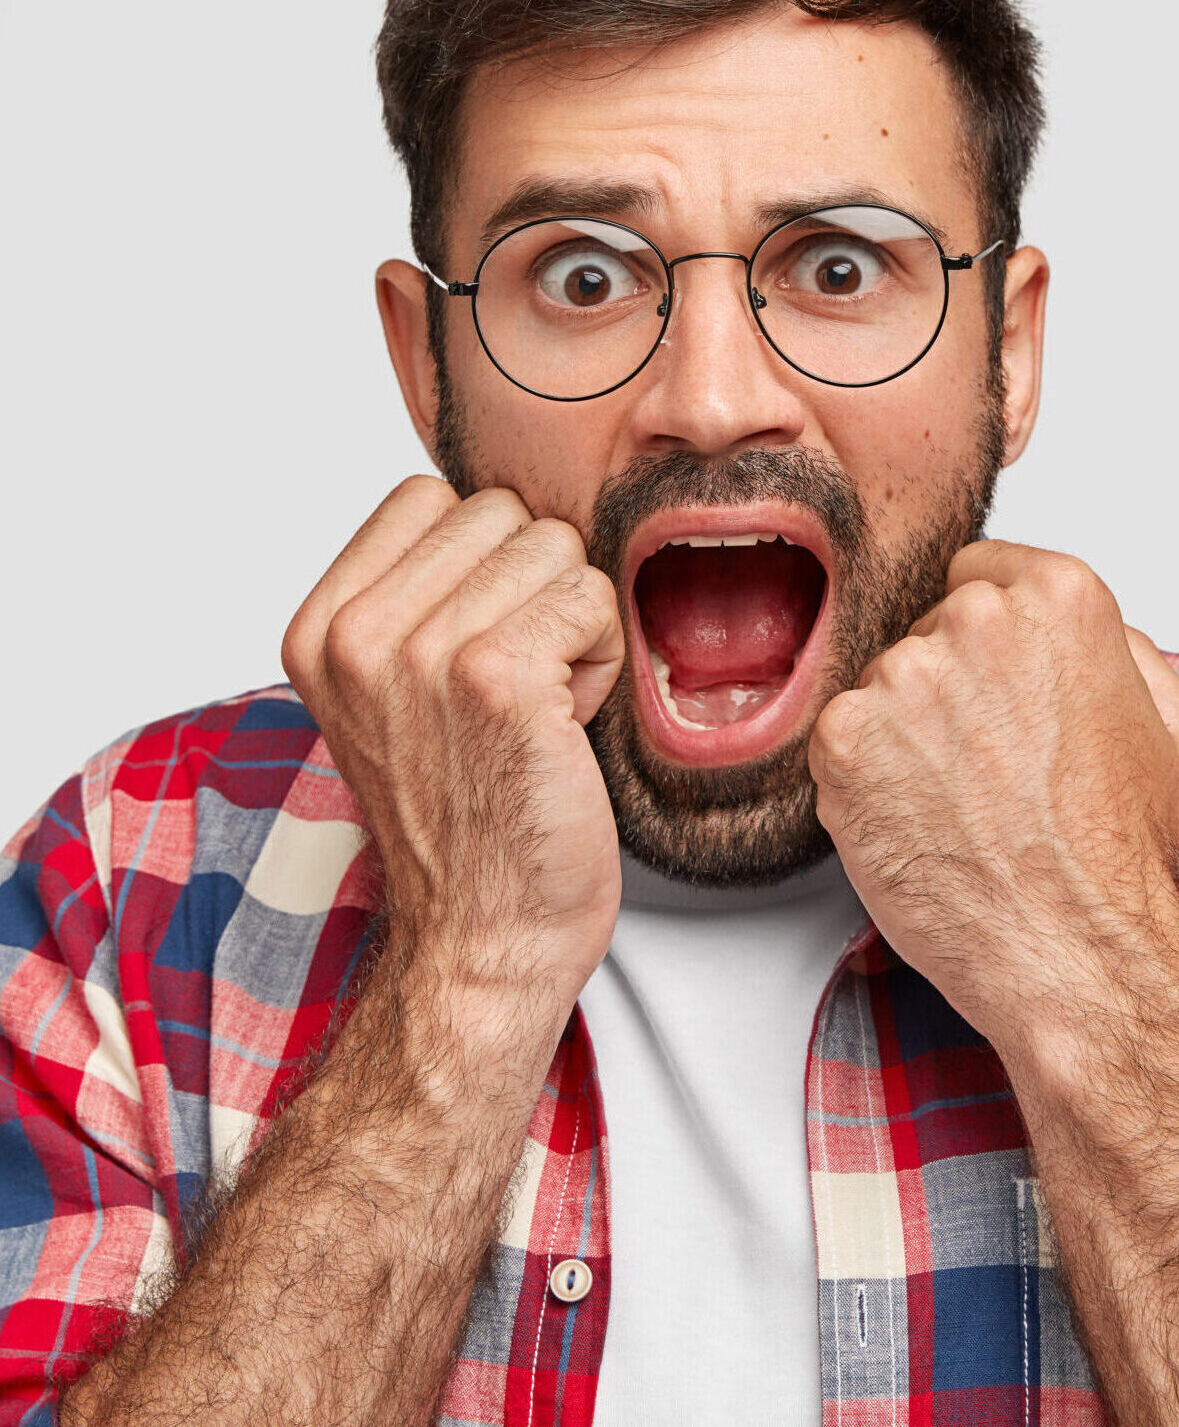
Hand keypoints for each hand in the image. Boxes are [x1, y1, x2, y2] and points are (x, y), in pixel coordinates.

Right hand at [282, 476, 624, 1023]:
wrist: (483, 938)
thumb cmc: (464, 817)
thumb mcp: (397, 691)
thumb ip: (421, 595)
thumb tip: (508, 508)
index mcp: (320, 627)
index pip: (429, 496)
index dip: (481, 562)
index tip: (476, 651)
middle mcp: (355, 634)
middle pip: (501, 511)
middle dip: (532, 589)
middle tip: (516, 688)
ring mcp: (421, 651)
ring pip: (555, 546)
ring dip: (571, 623)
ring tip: (540, 707)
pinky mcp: (495, 676)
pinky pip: (591, 595)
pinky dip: (603, 655)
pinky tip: (569, 719)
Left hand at [807, 543, 1178, 1047]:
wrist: (1070, 948)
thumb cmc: (1123, 855)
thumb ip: (1137, 659)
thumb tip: (1093, 641)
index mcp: (1060, 598)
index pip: (983, 572)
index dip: (989, 637)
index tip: (995, 682)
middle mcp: (976, 619)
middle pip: (930, 628)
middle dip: (950, 685)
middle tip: (987, 764)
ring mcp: (903, 674)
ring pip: (886, 685)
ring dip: (906, 732)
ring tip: (957, 802)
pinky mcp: (844, 733)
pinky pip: (843, 737)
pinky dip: (866, 776)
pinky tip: (916, 819)